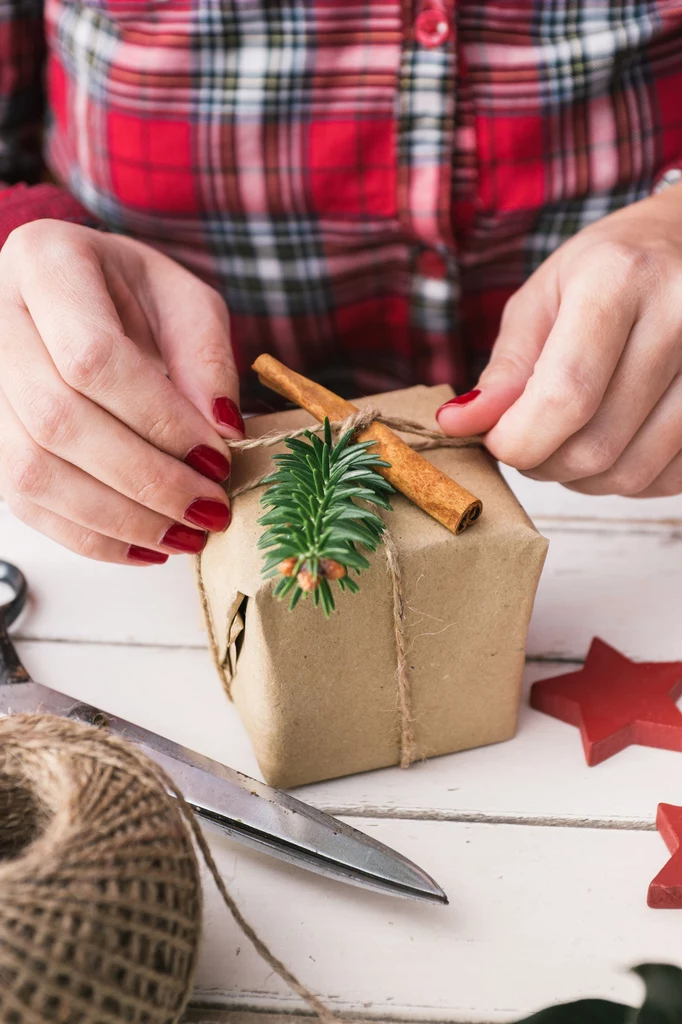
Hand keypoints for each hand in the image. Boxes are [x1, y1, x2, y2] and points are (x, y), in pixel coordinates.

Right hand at [0, 220, 243, 563]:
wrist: (80, 297)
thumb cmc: (137, 296)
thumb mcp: (188, 301)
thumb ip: (208, 359)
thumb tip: (221, 431)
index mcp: (45, 263)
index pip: (92, 357)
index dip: (160, 420)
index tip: (217, 457)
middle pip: (58, 421)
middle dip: (146, 479)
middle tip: (209, 509)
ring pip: (33, 472)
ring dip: (120, 519)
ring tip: (186, 536)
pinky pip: (25, 502)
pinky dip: (91, 537)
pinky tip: (148, 547)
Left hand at [437, 182, 681, 497]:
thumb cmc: (607, 271)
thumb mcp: (542, 299)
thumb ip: (504, 369)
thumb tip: (458, 425)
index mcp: (619, 279)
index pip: (565, 396)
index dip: (519, 440)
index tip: (497, 441)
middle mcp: (681, 315)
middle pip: (597, 443)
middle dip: (543, 462)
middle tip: (529, 441)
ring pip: (633, 472)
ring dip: (583, 478)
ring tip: (569, 441)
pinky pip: (670, 478)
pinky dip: (629, 478)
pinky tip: (615, 443)